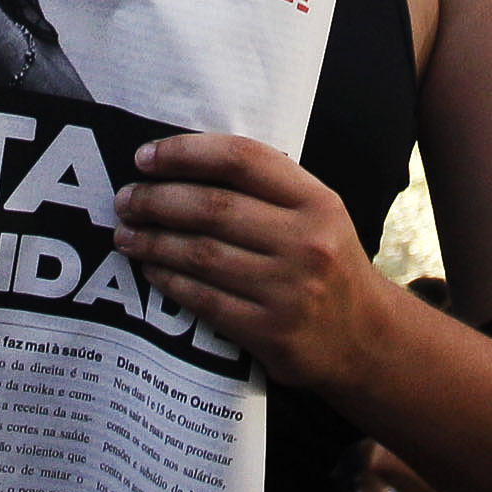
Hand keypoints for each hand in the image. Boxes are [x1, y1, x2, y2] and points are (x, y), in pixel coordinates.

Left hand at [112, 135, 386, 389]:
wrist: (366, 339)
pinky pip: (205, 299)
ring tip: (126, 234)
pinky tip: (151, 270)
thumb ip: (267, 187)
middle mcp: (307, 242)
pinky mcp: (271, 332)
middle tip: (126, 200)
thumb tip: (184, 162)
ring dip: (153, 242)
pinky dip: (169, 281)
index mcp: (317, 202)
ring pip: (201, 254)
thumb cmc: (326, 264)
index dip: (186, 153)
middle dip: (157, 200)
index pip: (242, 159)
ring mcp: (289, 290)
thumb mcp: (317, 214)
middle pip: (213, 208)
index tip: (145, 157)